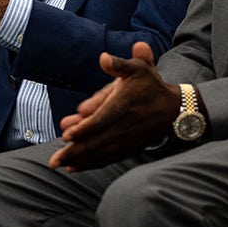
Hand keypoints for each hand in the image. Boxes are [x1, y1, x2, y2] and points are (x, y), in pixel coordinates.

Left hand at [49, 42, 179, 171]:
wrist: (174, 108)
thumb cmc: (151, 86)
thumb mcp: (138, 68)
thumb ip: (119, 65)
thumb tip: (103, 58)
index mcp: (121, 107)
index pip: (99, 122)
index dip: (82, 130)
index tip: (66, 135)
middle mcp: (122, 127)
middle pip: (95, 143)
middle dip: (73, 152)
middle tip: (53, 161)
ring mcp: (126, 140)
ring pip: (99, 154)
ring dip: (78, 161)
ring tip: (59, 166)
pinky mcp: (128, 149)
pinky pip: (107, 159)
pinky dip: (91, 164)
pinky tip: (75, 168)